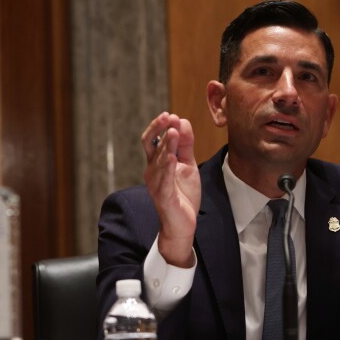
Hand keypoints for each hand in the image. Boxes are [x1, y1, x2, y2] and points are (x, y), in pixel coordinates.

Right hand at [141, 112, 200, 267]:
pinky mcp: (162, 196)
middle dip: (158, 129)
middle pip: (151, 145)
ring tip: (174, 131)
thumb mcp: (188, 165)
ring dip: (167, 145)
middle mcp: (151, 171)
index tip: (170, 115)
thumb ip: (186, 145)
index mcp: (156, 163)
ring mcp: (155, 183)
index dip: (159, 126)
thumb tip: (183, 121)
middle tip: (168, 116)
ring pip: (159, 160)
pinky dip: (167, 168)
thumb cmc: (183, 194)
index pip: (152, 140)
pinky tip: (172, 157)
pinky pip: (164, 180)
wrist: (182, 224)